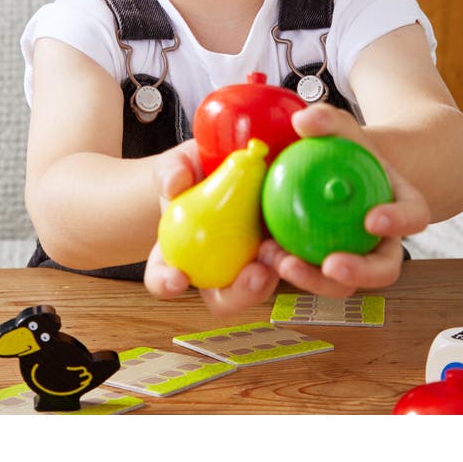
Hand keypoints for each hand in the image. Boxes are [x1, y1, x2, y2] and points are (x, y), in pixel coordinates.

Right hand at [144, 139, 282, 317]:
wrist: (229, 163)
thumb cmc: (197, 169)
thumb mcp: (179, 165)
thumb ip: (171, 172)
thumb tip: (174, 184)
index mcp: (178, 255)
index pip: (163, 278)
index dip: (166, 284)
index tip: (178, 278)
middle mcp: (213, 270)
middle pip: (222, 299)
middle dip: (239, 294)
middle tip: (255, 274)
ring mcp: (247, 264)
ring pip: (260, 286)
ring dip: (272, 277)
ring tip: (279, 252)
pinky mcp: (277, 253)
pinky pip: (287, 262)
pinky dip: (294, 257)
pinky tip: (299, 240)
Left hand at [267, 103, 431, 297]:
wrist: (334, 171)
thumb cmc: (344, 147)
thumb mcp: (338, 127)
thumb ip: (326, 120)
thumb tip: (303, 121)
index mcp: (402, 208)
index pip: (412, 216)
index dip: (399, 222)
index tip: (372, 219)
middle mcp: (385, 242)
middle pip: (383, 268)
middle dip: (360, 273)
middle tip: (330, 266)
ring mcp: (357, 261)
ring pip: (342, 282)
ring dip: (313, 280)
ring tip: (282, 262)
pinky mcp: (326, 270)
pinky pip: (310, 274)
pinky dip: (288, 268)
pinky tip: (263, 255)